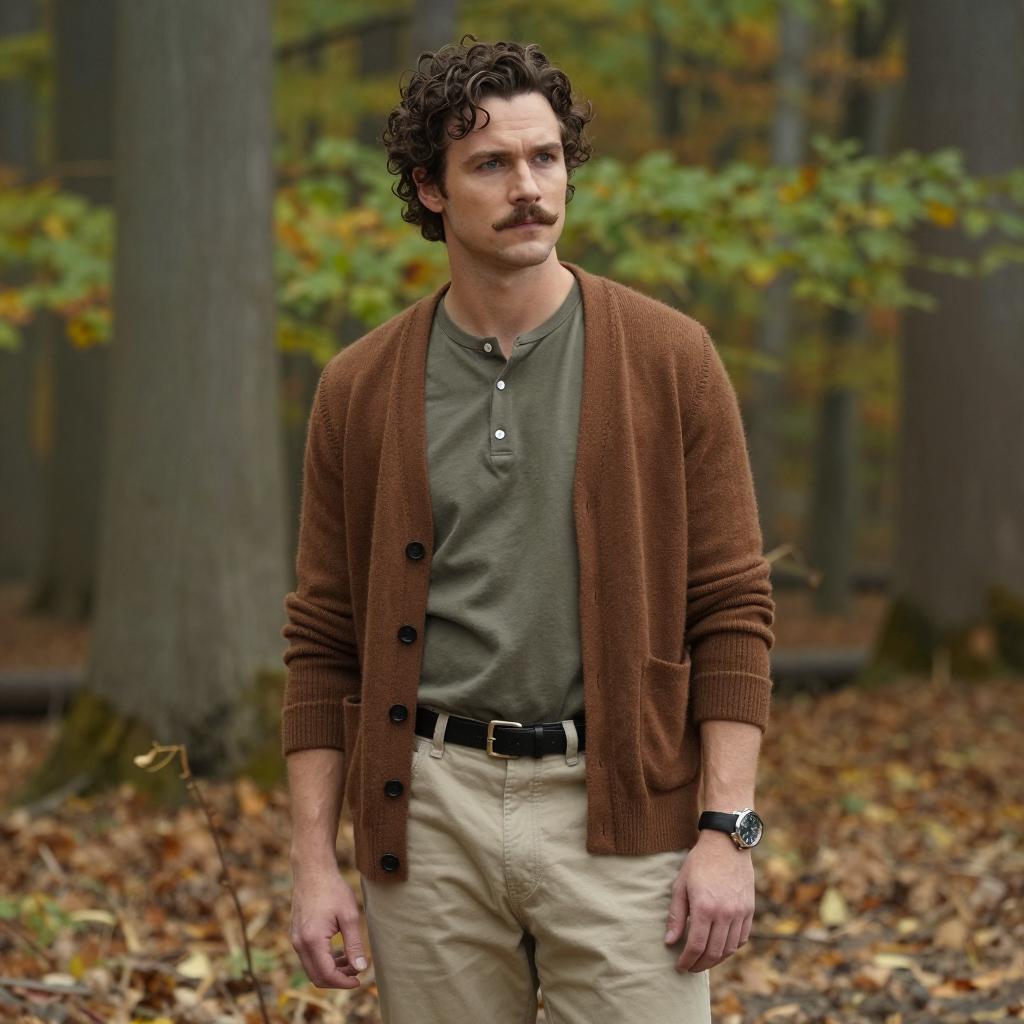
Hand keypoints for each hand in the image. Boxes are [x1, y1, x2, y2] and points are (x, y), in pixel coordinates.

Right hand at [289, 860, 370, 988]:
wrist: (312, 870)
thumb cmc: (332, 889)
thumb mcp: (349, 916)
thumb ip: (354, 944)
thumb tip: (361, 968)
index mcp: (312, 941)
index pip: (327, 975)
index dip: (344, 983)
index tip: (359, 980)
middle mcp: (299, 944)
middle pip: (317, 977)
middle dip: (338, 979)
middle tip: (357, 972)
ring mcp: (295, 939)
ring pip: (312, 968)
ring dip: (331, 970)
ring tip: (351, 961)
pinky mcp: (296, 934)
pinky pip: (308, 957)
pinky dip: (323, 960)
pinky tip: (339, 952)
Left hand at [664, 831, 753, 972]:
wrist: (726, 844)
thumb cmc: (699, 863)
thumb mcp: (681, 885)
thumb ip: (676, 916)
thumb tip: (670, 942)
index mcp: (705, 907)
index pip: (696, 946)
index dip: (687, 960)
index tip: (679, 966)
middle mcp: (725, 913)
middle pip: (714, 952)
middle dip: (700, 965)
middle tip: (690, 968)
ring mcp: (740, 913)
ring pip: (729, 949)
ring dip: (716, 960)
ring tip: (703, 961)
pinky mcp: (749, 910)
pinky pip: (742, 938)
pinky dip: (731, 948)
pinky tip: (720, 948)